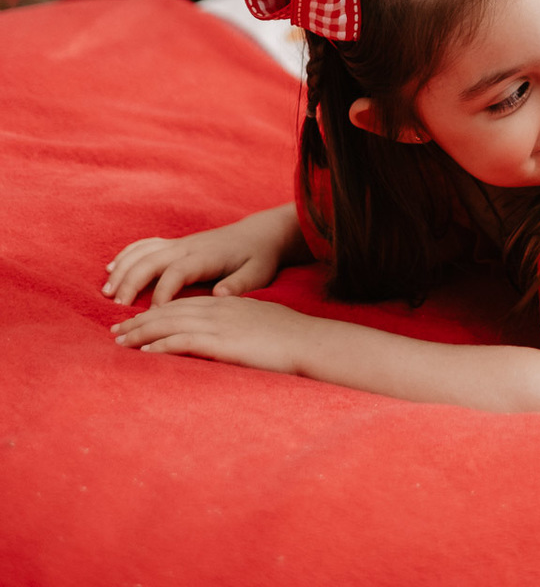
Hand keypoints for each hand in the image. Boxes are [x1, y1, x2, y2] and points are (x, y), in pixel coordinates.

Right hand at [104, 205, 299, 306]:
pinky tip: (111, 268)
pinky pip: (146, 245)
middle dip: (132, 282)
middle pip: (152, 260)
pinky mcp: (176, 243)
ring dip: (123, 269)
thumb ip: (239, 284)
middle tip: (117, 308)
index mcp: (206, 256)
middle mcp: (189, 246)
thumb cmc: (259, 257)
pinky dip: (127, 254)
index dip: (162, 294)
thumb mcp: (258, 272)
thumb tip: (219, 296)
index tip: (153, 316)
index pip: (177, 273)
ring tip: (107, 292)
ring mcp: (180, 243)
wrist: (260, 233)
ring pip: (144, 252)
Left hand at [112, 294, 312, 374]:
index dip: (156, 311)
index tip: (136, 321)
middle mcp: (218, 308)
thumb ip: (236, 323)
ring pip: (170, 323)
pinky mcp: (221, 342)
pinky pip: (183, 341)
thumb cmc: (289, 335)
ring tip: (121, 342)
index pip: (182, 304)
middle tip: (116, 331)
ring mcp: (219, 324)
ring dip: (142, 332)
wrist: (307, 340)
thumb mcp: (258, 321)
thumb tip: (223, 334)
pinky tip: (146, 351)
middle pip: (169, 311)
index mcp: (226, 303)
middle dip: (140, 321)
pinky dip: (161, 345)